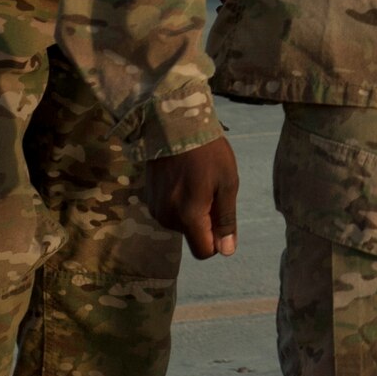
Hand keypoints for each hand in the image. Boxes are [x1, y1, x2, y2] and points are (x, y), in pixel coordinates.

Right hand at [147, 135, 239, 258]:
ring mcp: (155, 208)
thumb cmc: (208, 152)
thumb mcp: (227, 183)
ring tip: (197, 179)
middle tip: (211, 187)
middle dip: (205, 220)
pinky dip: (179, 202)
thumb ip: (226, 219)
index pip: (204, 252)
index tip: (221, 212)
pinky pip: (169, 211)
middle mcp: (168, 218)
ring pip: (181, 223)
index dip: (217, 238)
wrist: (174, 124)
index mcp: (189, 217)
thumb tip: (227, 251)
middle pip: (193, 235)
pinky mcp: (148, 198)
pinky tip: (183, 177)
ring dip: (192, 210)